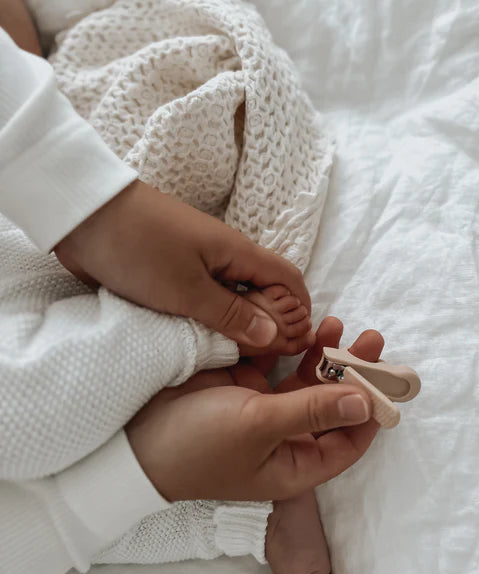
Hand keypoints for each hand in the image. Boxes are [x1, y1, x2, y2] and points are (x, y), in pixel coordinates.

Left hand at [54, 180, 309, 348]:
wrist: (83, 214)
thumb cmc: (139, 247)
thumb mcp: (186, 289)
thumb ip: (231, 314)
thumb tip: (273, 335)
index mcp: (238, 253)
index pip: (288, 279)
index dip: (299, 310)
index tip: (295, 343)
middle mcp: (226, 257)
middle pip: (265, 291)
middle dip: (270, 323)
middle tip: (260, 359)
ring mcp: (200, 263)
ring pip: (234, 297)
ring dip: (238, 323)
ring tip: (233, 356)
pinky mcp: (175, 271)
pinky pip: (205, 298)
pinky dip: (211, 318)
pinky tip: (202, 339)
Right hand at [125, 317, 382, 500]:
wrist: (137, 433)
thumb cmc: (198, 443)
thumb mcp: (258, 427)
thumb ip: (312, 410)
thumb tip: (364, 404)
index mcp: (294, 462)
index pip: (346, 442)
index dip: (370, 413)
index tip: (385, 380)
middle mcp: (286, 436)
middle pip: (332, 404)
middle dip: (352, 372)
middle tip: (371, 340)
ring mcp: (267, 408)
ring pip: (308, 379)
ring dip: (325, 353)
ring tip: (339, 323)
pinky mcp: (247, 384)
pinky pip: (279, 363)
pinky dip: (292, 346)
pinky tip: (305, 326)